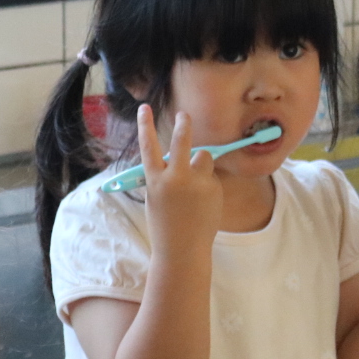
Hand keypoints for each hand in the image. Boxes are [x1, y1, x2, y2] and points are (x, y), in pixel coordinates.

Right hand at [140, 107, 223, 260]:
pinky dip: (208, 187)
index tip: (144, 108)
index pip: (149, 147)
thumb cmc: (166, 225)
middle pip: (182, 141)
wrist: (183, 250)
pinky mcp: (214, 188)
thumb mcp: (157, 199)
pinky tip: (203, 205)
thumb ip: (166, 177)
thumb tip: (183, 158)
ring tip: (196, 186)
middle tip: (183, 114)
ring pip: (204, 157)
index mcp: (156, 181)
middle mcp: (176, 178)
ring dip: (201, 164)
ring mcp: (197, 183)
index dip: (145, 126)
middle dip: (183, 124)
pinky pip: (212, 178)